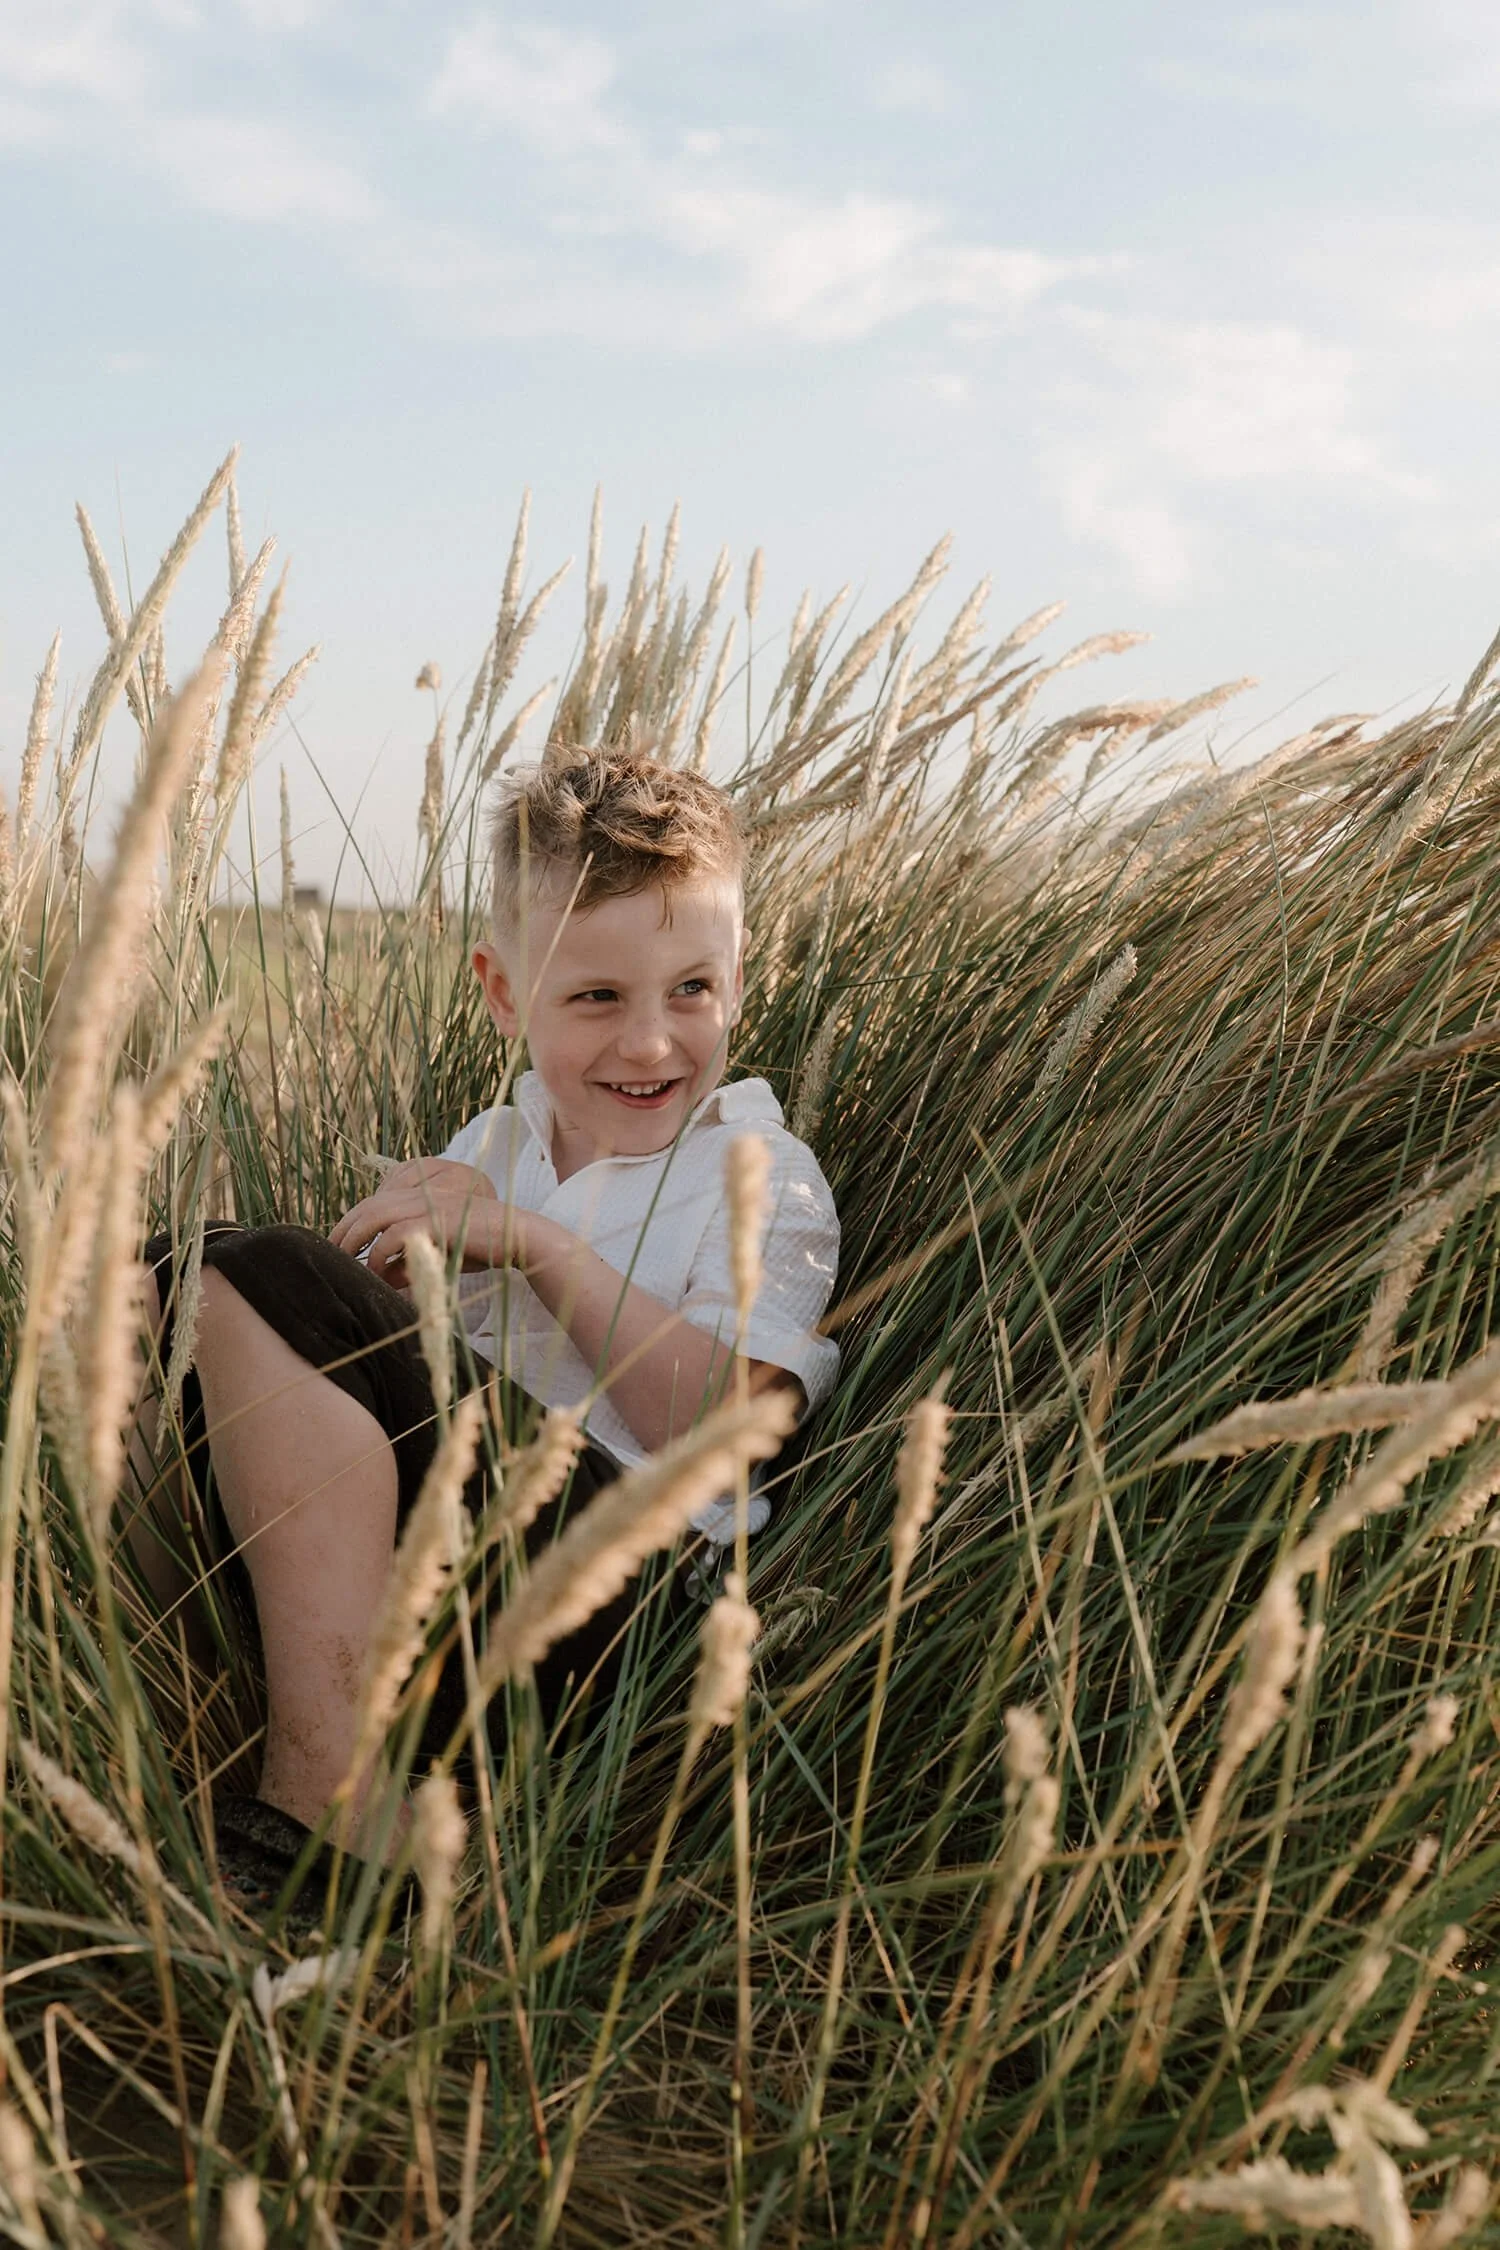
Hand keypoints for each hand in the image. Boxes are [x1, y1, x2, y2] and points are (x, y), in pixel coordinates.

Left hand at [329, 1158, 504, 1284]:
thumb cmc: (481, 1248)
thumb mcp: (439, 1255)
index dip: (351, 1221)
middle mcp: (422, 1195)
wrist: (519, 1238)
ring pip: (376, 1215)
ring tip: (346, 1263)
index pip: (373, 1202)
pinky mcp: (437, 1220)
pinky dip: (381, 1254)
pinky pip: (397, 1234)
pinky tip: (378, 1272)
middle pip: (368, 1206)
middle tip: (331, 1255)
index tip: (337, 1244)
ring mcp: (430, 1205)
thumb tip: (382, 1279)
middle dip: (345, 1230)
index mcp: (421, 1196)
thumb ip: (410, 1263)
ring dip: (355, 1239)